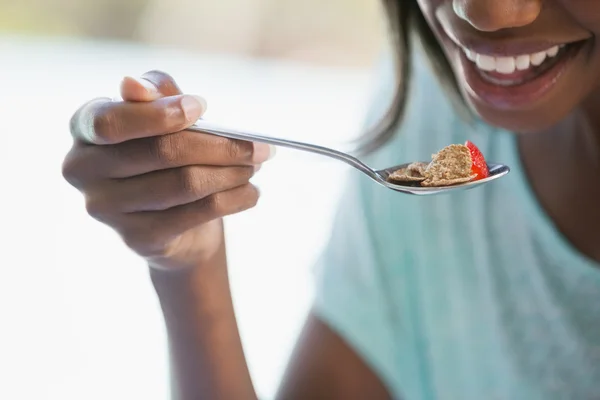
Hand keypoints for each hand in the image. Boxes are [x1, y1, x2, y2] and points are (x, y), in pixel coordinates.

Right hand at [62, 71, 274, 269]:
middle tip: (259, 145)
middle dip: (220, 146)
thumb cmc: (165, 153)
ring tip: (256, 165)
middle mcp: (83, 170)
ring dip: (233, 173)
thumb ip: (156, 93)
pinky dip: (235, 199)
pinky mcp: (138, 238)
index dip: (160, 115)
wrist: (172, 221)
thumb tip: (134, 84)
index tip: (203, 107)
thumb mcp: (164, 113)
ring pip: (185, 184)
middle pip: (162, 152)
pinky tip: (252, 191)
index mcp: (84, 128)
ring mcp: (107, 209)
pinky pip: (198, 213)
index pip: (111, 122)